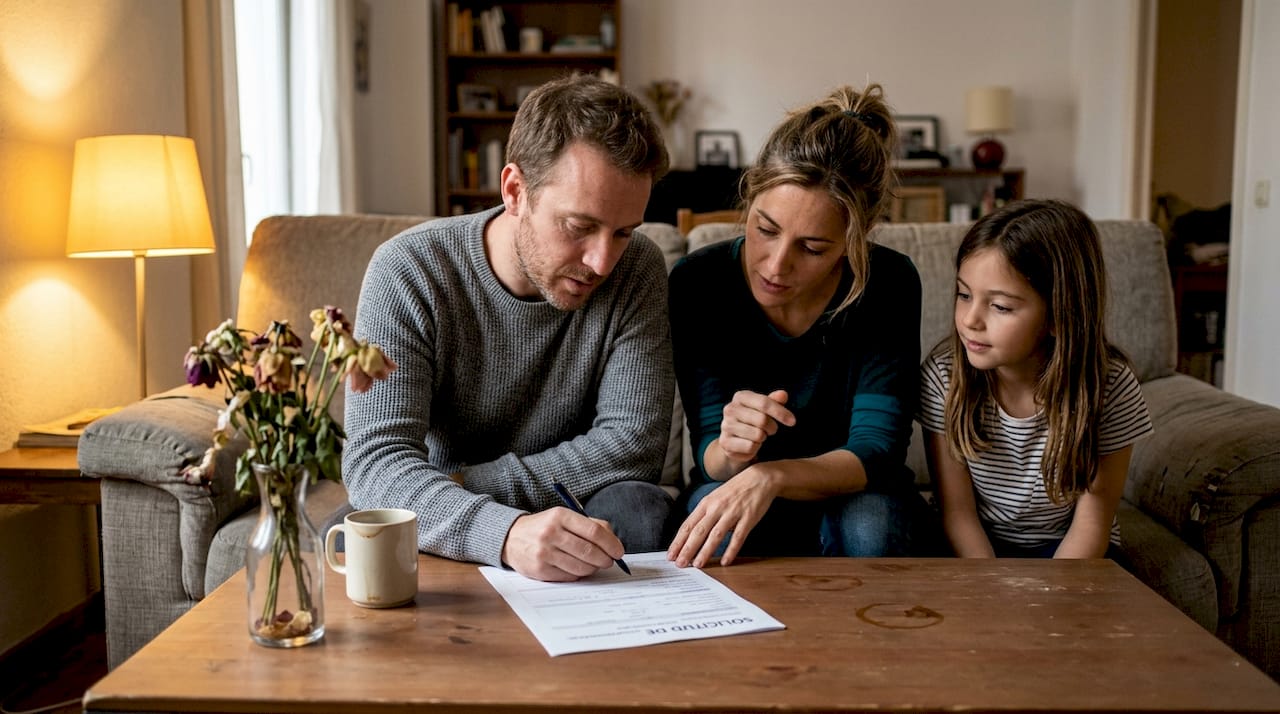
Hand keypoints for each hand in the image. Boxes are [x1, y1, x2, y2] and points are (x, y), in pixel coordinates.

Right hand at [501, 508, 624, 580]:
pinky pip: (569, 577)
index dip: (611, 544)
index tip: (619, 551)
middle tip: (609, 561)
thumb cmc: (545, 527)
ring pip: (581, 567)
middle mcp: (551, 533)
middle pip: (589, 551)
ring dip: (592, 568)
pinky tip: (576, 568)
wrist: (511, 537)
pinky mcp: (539, 570)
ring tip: (593, 565)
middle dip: (605, 559)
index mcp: (560, 516)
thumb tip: (613, 541)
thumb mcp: (564, 517)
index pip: (594, 531)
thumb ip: (590, 525)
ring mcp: (544, 553)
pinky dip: (578, 575)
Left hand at [667, 466, 778, 567]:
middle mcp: (717, 507)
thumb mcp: (715, 498)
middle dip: (687, 549)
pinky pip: (738, 536)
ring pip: (716, 535)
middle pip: (699, 531)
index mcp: (706, 503)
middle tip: (679, 564)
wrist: (759, 478)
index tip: (671, 555)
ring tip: (698, 565)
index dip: (678, 541)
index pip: (688, 525)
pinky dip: (731, 550)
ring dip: (706, 551)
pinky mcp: (748, 518)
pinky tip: (726, 561)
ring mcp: (733, 512)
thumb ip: (704, 515)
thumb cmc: (735, 490)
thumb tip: (692, 535)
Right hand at [718, 390, 794, 467]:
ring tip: (760, 436)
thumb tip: (783, 394)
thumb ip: (774, 401)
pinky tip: (751, 445)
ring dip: (763, 438)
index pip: (764, 403)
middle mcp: (730, 409)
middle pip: (762, 420)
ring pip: (757, 435)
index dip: (781, 412)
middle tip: (771, 430)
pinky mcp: (725, 442)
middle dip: (772, 427)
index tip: (793, 421)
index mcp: (740, 396)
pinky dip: (755, 448)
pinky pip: (750, 447)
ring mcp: (726, 426)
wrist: (733, 440)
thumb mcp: (763, 409)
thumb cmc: (753, 420)